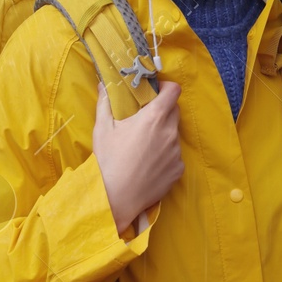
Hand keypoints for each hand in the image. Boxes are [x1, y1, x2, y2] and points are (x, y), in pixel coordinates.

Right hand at [92, 80, 183, 233]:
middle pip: (174, 111)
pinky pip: (175, 155)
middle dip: (163, 110)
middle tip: (145, 119)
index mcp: (154, 118)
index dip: (166, 88)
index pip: (174, 91)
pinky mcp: (179, 169)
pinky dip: (165, 155)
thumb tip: (104, 83)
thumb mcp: (102, 128)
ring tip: (143, 146)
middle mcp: (170, 132)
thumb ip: (105, 102)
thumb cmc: (107, 160)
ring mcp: (177, 152)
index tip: (156, 92)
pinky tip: (148, 163)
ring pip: (174, 134)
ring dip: (163, 134)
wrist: (115, 198)